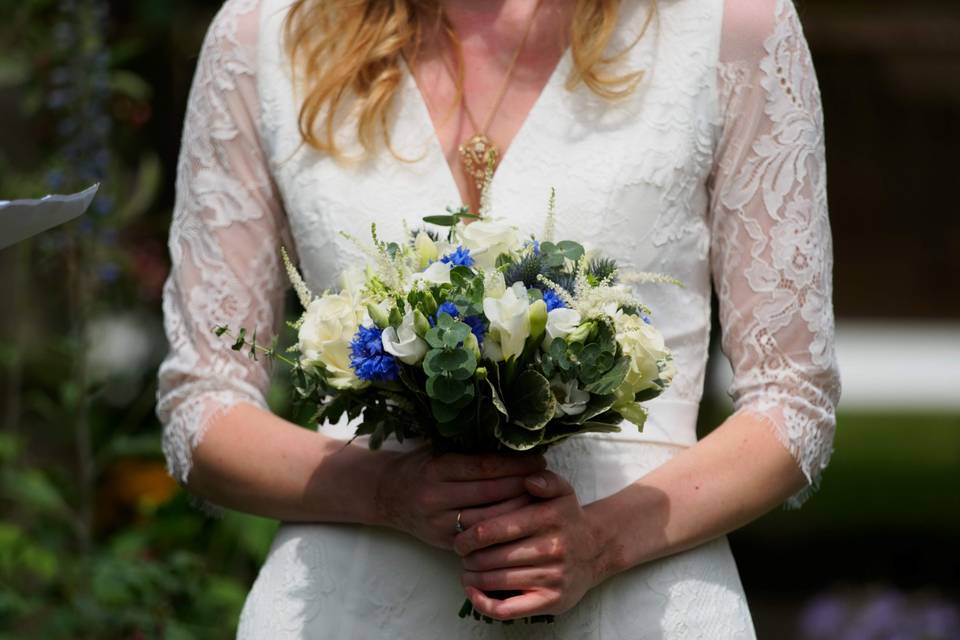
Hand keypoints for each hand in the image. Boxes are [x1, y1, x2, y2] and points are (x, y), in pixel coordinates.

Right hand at [374, 446, 545, 549]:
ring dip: (518, 511)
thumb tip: (515, 443)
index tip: (539, 460)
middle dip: (523, 486)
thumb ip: (470, 450)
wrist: (387, 495)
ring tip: (540, 501)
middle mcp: (437, 496)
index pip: (486, 466)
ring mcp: (440, 523)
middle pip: (491, 493)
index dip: (516, 464)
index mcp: (438, 468)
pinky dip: (503, 530)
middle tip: (547, 480)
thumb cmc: (421, 466)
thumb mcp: (440, 450)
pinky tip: (520, 522)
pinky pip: (481, 539)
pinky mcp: (445, 542)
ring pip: (490, 519)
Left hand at [453, 470, 604, 620]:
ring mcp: (552, 576)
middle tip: (462, 555)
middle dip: (468, 557)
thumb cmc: (566, 518)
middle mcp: (552, 548)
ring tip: (466, 570)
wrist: (596, 549)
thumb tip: (528, 481)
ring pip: (496, 581)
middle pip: (490, 557)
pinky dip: (484, 604)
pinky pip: (508, 609)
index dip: (468, 536)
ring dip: (472, 577)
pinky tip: (473, 592)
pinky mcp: (551, 600)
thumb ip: (545, 480)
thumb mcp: (562, 491)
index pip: (492, 529)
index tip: (460, 538)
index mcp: (548, 518)